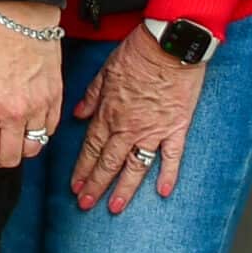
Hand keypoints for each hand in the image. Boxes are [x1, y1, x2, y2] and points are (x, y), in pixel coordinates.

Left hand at [0, 1, 62, 167]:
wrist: (21, 20)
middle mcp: (13, 114)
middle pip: (10, 159)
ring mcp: (37, 109)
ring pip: (33, 149)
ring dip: (22, 148)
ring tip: (14, 137)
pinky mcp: (55, 100)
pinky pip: (49, 131)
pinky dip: (40, 133)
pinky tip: (30, 123)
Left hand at [70, 27, 206, 212]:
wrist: (169, 45)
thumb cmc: (137, 53)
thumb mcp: (105, 71)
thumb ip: (91, 96)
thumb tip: (78, 115)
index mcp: (109, 113)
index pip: (91, 148)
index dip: (82, 169)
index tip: (75, 187)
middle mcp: (128, 127)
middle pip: (108, 162)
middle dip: (95, 185)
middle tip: (86, 204)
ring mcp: (153, 130)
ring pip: (135, 166)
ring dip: (124, 189)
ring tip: (114, 207)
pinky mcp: (176, 128)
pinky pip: (172, 157)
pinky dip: (169, 175)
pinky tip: (163, 193)